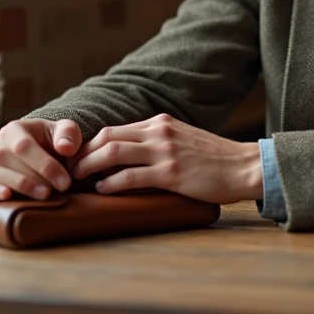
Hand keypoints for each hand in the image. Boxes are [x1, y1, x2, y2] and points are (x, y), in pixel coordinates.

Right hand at [0, 118, 82, 200]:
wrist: (27, 155)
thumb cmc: (47, 143)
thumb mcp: (61, 132)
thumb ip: (68, 134)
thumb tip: (65, 148)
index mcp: (13, 129)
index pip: (24, 146)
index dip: (45, 165)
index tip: (65, 181)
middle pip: (10, 161)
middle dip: (36, 178)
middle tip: (58, 190)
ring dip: (22, 187)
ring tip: (44, 195)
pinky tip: (9, 196)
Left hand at [70, 114, 262, 203]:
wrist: (243, 166)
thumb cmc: (215, 159)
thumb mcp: (183, 139)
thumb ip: (158, 142)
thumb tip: (129, 157)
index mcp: (160, 123)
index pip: (115, 129)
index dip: (91, 144)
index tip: (78, 158)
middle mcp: (159, 132)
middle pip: (107, 136)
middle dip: (83, 152)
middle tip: (69, 168)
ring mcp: (164, 151)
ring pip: (113, 152)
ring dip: (89, 165)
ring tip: (78, 178)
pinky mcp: (171, 172)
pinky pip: (131, 176)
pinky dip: (111, 183)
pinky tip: (103, 190)